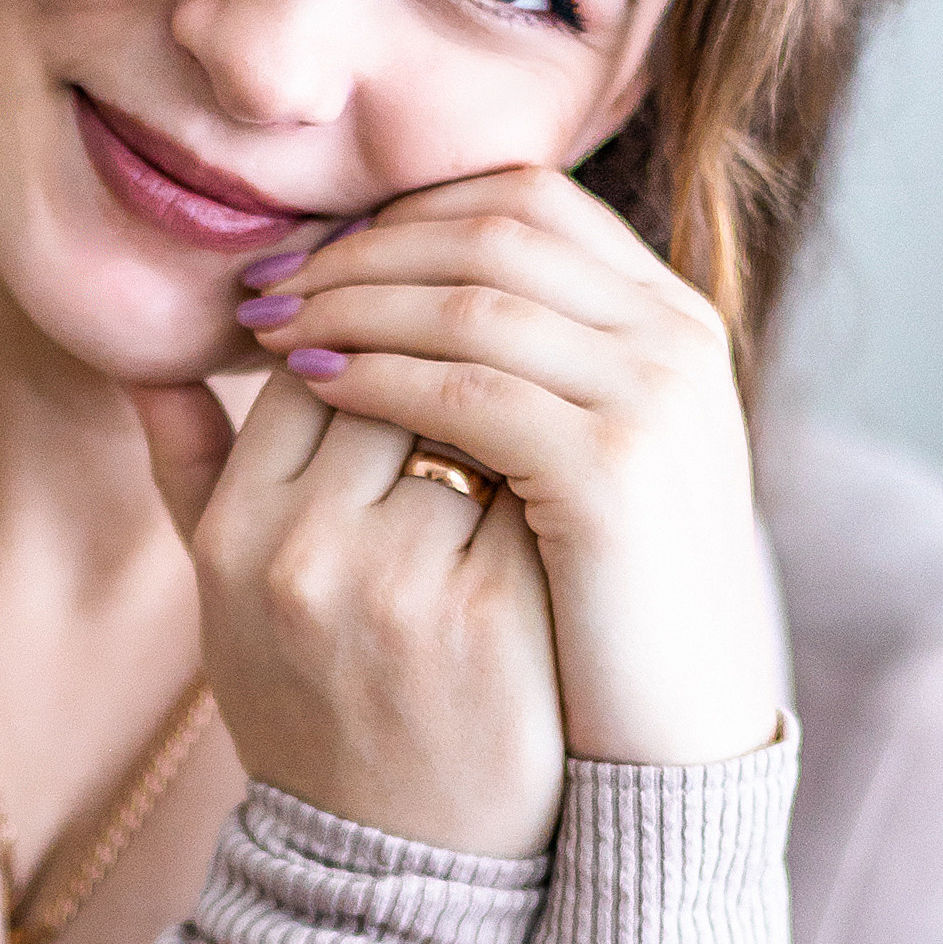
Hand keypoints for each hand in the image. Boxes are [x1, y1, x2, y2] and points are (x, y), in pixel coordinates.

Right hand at [131, 369, 565, 859]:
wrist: (393, 866)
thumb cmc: (310, 711)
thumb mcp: (220, 604)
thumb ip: (188, 475)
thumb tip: (150, 360)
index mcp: (235, 540)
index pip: (307, 373)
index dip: (365, 362)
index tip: (406, 380)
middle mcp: (307, 556)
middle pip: (393, 384)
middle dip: (435, 387)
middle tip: (474, 411)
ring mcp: (405, 586)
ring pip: (470, 428)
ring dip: (497, 434)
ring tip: (515, 465)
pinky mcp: (498, 614)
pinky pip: (531, 493)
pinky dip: (545, 497)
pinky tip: (556, 522)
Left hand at [232, 169, 783, 766]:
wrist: (673, 744)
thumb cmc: (600, 611)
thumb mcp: (570, 464)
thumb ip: (510, 370)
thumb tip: (388, 297)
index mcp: (669, 318)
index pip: (525, 200)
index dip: (404, 212)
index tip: (311, 249)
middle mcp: (676, 336)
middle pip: (492, 231)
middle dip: (363, 249)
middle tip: (266, 282)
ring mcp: (653, 398)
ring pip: (471, 301)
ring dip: (352, 303)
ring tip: (268, 328)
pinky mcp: (612, 469)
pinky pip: (466, 393)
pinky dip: (379, 377)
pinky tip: (313, 386)